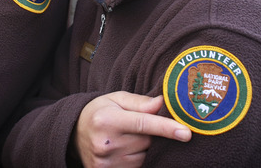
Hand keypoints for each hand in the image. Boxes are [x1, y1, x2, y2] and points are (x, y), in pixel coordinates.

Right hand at [73, 92, 190, 167]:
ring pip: (144, 157)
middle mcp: (106, 144)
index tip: (186, 133)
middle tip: (134, 127)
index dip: (166, 128)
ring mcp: (106, 163)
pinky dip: (136, 159)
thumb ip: (140, 102)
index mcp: (107, 120)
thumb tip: (162, 102)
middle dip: (149, 135)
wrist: (74, 133)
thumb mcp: (116, 99)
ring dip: (143, 148)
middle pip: (147, 142)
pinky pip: (137, 167)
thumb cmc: (100, 112)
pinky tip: (125, 150)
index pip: (143, 124)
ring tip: (126, 138)